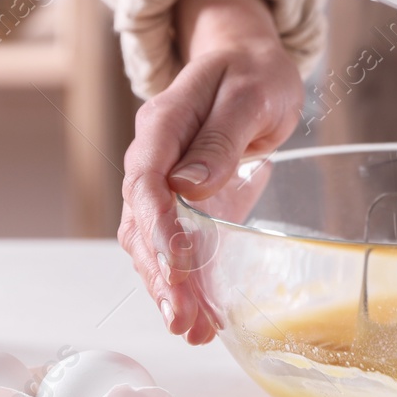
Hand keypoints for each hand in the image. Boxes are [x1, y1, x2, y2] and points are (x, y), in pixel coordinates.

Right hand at [120, 0, 302, 343]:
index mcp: (162, 124)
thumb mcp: (250, 94)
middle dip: (163, 275)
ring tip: (194, 330)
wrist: (250, 66)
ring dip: (169, 290)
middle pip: (143, 223)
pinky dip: (184, 284)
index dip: (159, 226)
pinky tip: (199, 318)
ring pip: (152, 245)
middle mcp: (152, 158)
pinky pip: (173, 248)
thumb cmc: (253, 73)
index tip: (181, 263)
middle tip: (185, 318)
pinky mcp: (180, 206)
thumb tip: (189, 184)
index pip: (146, 181)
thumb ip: (220, 136)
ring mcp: (162, 185)